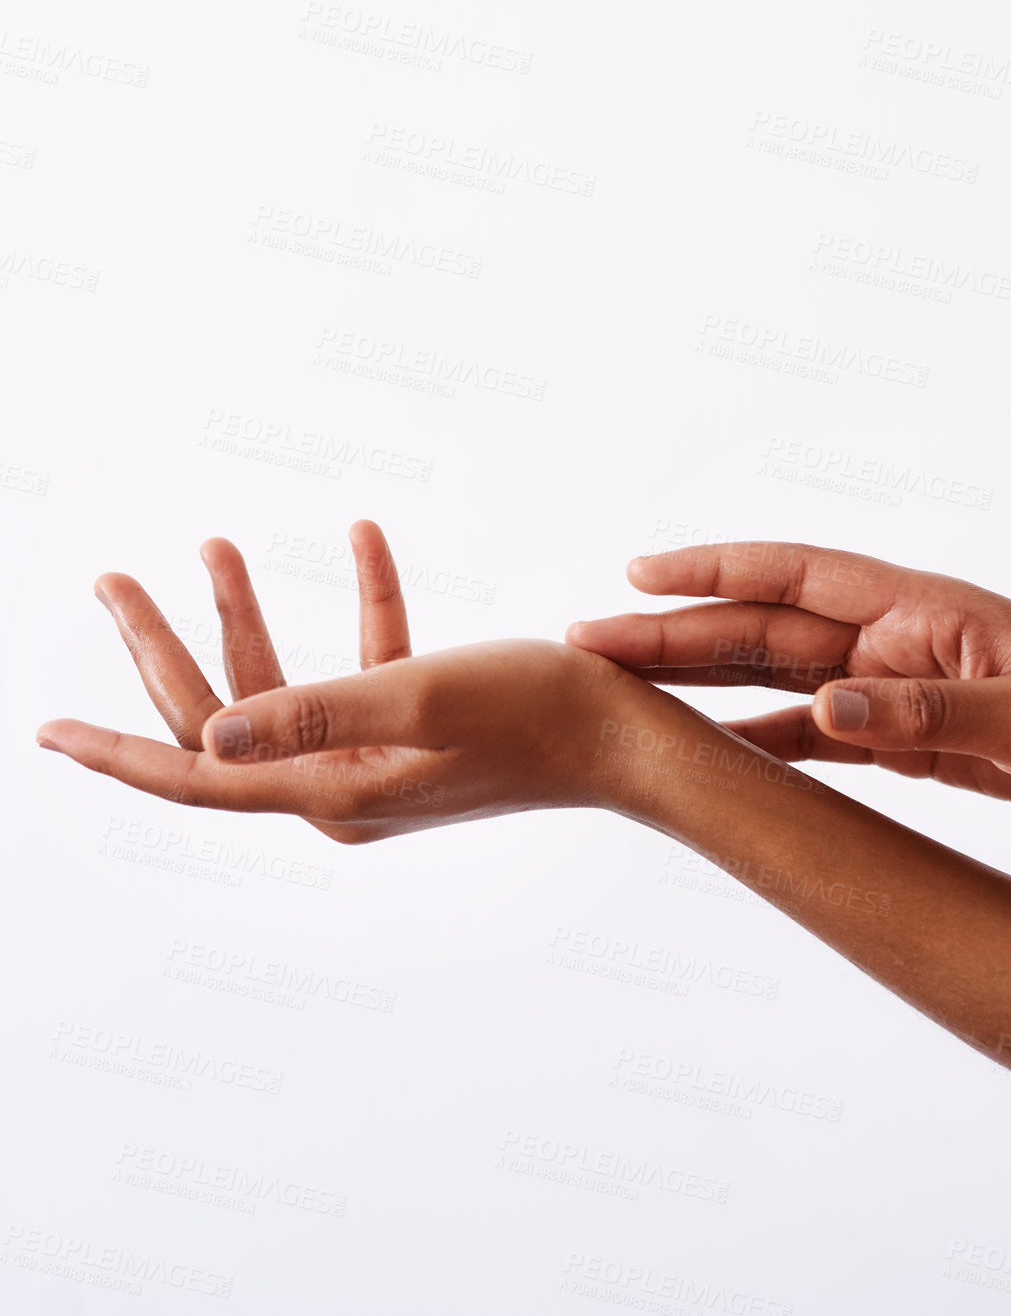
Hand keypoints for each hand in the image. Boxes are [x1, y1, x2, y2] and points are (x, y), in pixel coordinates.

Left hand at [37, 522, 629, 842]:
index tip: (45, 729)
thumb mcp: (421, 693)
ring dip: (248, 613)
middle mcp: (340, 789)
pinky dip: (357, 605)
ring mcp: (376, 763)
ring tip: (213, 544)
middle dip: (166, 646)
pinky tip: (364, 536)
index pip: (196, 774)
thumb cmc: (541, 711)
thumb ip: (312, 711)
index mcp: (331, 793)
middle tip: (113, 581)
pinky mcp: (414, 731)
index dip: (116, 750)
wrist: (634, 738)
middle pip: (223, 719)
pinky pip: (360, 666)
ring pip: (280, 687)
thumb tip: (207, 739)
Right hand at [566, 541, 1010, 821]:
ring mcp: (889, 687)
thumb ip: (931, 711)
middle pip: (760, 628)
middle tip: (589, 640)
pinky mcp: (901, 738)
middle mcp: (888, 638)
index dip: (713, 569)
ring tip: (622, 686)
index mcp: (916, 607)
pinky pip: (810, 736)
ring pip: (771, 678)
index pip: (793, 576)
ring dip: (699, 680)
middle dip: (675, 630)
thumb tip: (829, 710)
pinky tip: (706, 750)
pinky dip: (754, 742)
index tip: (639, 572)